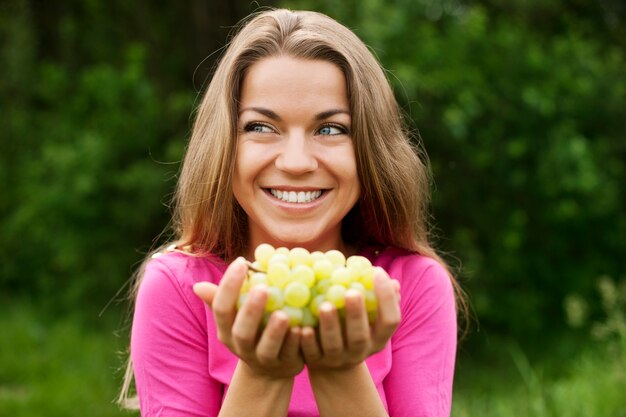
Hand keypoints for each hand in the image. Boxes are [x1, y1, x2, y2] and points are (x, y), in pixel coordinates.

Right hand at [193, 258, 303, 378]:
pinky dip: (295, 342)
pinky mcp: (285, 365)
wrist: (269, 370)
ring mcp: (263, 358)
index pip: (221, 308)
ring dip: (274, 331)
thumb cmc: (251, 331)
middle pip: (242, 331)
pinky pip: (290, 354)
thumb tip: (198, 286)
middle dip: (251, 310)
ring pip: (266, 347)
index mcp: (226, 330)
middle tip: (262, 288)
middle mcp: (241, 346)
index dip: (229, 286)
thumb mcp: (234, 318)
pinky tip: (302, 328)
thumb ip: (222, 299)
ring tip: (283, 313)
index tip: (241, 261)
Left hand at [300, 267, 400, 369]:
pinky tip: (303, 327)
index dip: (387, 298)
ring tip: (325, 305)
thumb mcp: (370, 319)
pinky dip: (307, 341)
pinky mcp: (317, 361)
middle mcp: (360, 351)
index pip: (390, 320)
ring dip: (329, 325)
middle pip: (360, 336)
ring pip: (334, 345)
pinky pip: (311, 353)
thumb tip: (392, 281)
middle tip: (351, 293)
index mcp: (378, 338)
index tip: (377, 272)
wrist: (333, 364)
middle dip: (356, 314)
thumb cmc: (355, 329)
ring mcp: (337, 358)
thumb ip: (378, 301)